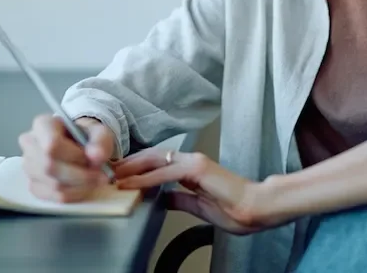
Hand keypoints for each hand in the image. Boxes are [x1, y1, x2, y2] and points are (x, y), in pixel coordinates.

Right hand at [19, 114, 114, 202]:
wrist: (78, 145)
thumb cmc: (85, 136)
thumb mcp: (98, 132)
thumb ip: (100, 141)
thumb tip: (96, 156)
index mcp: (42, 124)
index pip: (51, 145)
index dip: (74, 156)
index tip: (92, 158)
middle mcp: (30, 144)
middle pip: (50, 167)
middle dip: (80, 174)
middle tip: (99, 173)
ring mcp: (28, 166)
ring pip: (53, 184)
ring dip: (80, 186)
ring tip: (94, 178)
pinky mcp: (33, 185)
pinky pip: (54, 197)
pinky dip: (74, 194)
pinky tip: (84, 186)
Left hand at [114, 149, 274, 234]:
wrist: (258, 208)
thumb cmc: (236, 209)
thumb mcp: (199, 207)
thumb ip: (181, 199)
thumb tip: (164, 198)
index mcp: (192, 169)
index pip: (157, 163)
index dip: (137, 168)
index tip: (119, 176)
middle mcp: (191, 160)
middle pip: (151, 157)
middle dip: (128, 164)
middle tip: (108, 171)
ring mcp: (194, 162)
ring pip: (155, 160)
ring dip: (132, 168)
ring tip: (113, 176)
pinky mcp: (198, 169)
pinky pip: (166, 172)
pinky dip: (146, 177)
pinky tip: (132, 183)